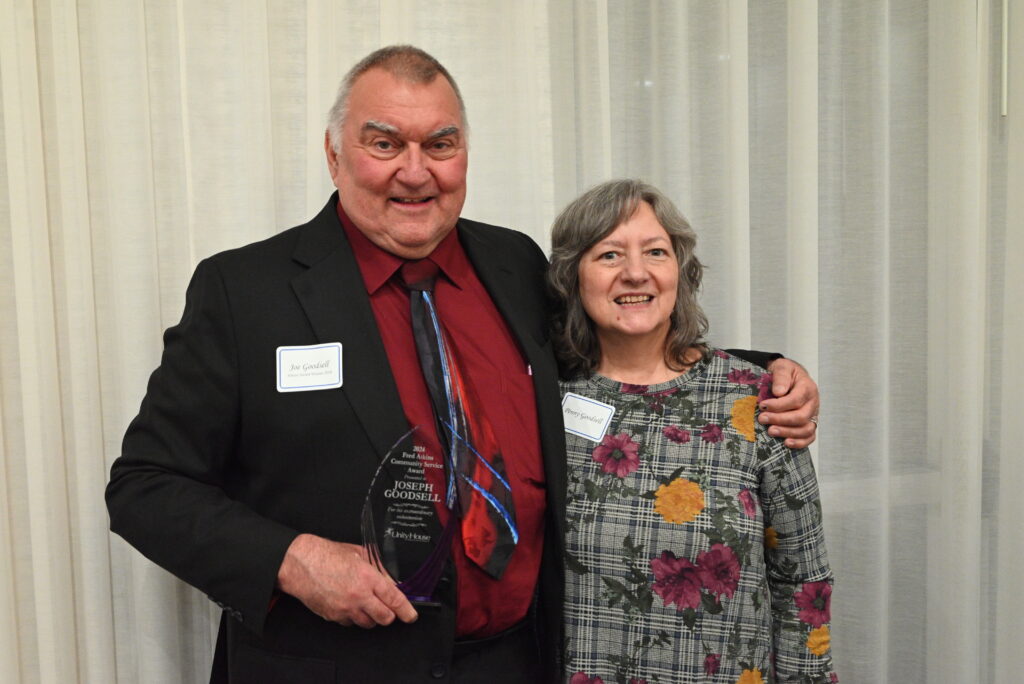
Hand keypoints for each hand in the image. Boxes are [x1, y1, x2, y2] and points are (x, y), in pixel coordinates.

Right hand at [276, 534, 416, 627]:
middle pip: (384, 618)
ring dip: (371, 617)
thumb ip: (378, 568)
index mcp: (367, 578)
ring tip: (366, 603)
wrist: (300, 564)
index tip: (411, 615)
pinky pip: (350, 623)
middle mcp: (358, 596)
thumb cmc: (326, 555)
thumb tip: (391, 580)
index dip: (406, 611)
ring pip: (368, 624)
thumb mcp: (359, 553)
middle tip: (388, 607)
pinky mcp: (333, 616)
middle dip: (389, 615)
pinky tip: (350, 605)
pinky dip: (354, 618)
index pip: (394, 599)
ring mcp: (345, 609)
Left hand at [757, 358, 819, 448]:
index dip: (778, 405)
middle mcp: (813, 403)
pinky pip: (809, 437)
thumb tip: (778, 392)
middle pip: (801, 417)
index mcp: (807, 388)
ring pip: (806, 429)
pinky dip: (799, 442)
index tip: (762, 406)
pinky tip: (786, 443)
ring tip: (770, 431)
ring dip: (787, 432)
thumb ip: (781, 377)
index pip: (795, 400)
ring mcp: (813, 415)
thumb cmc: (785, 373)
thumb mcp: (782, 367)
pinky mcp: (810, 424)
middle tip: (762, 419)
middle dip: (780, 420)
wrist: (790, 377)